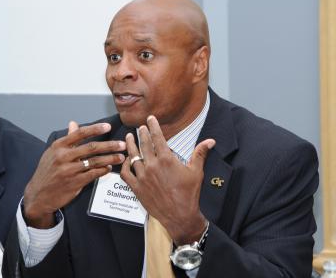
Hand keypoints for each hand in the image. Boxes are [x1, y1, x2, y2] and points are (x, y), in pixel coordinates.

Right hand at [24, 121, 125, 227]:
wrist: (38, 195)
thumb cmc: (47, 171)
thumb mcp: (52, 153)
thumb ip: (67, 139)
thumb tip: (73, 123)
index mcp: (58, 146)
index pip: (80, 134)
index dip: (95, 129)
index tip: (108, 127)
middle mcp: (63, 156)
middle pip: (91, 147)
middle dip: (110, 145)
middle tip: (122, 144)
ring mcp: (69, 170)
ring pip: (95, 161)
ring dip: (110, 158)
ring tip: (121, 157)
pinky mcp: (74, 183)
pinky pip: (93, 174)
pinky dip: (103, 170)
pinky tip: (109, 168)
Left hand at [120, 115, 214, 244]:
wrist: (180, 215)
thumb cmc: (189, 193)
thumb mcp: (196, 171)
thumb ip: (200, 153)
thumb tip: (211, 141)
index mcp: (166, 159)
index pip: (157, 137)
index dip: (153, 126)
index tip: (150, 119)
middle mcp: (152, 165)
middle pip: (143, 144)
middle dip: (141, 133)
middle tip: (140, 127)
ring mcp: (143, 177)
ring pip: (132, 156)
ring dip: (130, 145)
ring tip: (128, 137)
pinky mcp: (137, 188)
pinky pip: (126, 173)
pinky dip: (125, 165)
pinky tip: (126, 160)